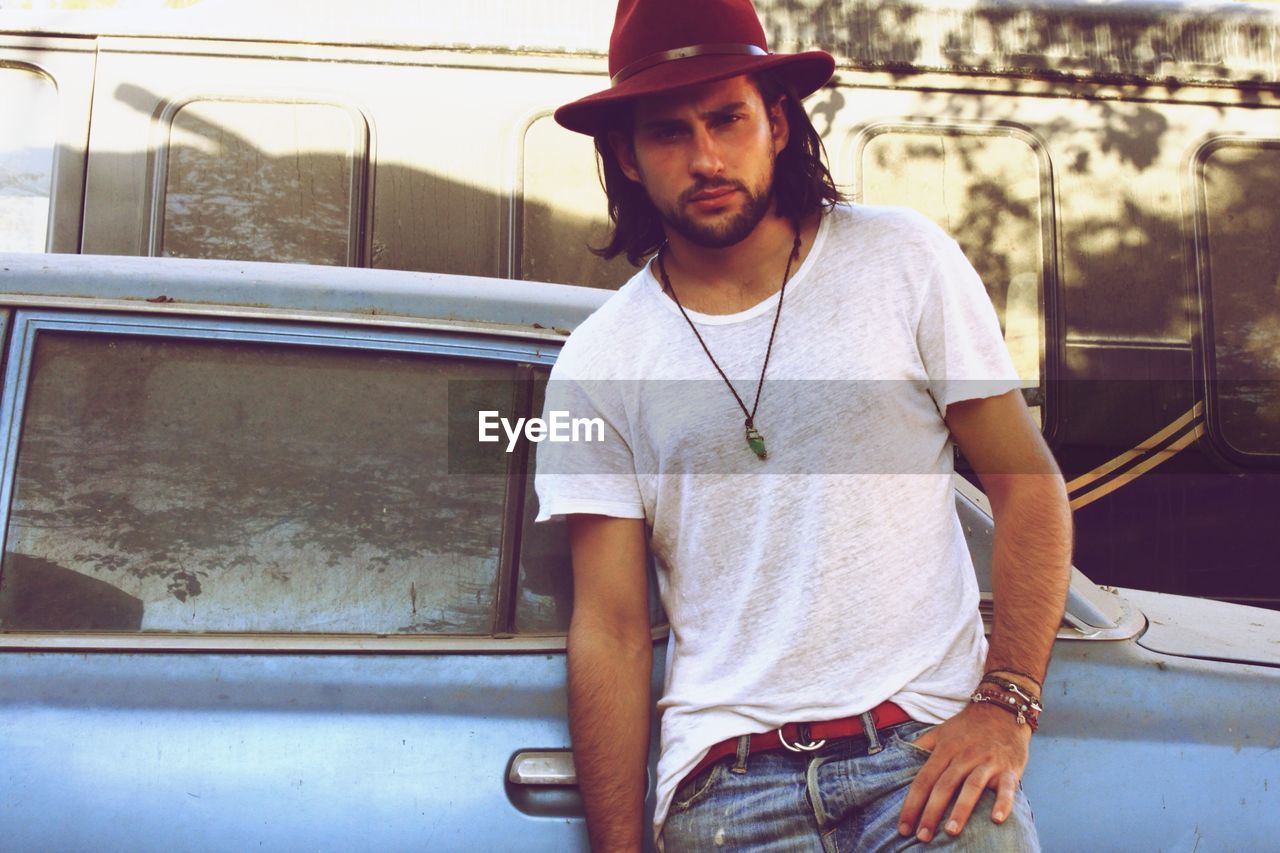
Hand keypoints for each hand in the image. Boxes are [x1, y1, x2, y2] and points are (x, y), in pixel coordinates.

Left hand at [897, 702, 1030, 841]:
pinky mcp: (1009, 768)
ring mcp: (987, 762)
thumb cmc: (968, 726)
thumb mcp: (941, 731)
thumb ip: (921, 746)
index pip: (923, 779)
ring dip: (961, 810)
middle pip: (944, 786)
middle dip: (931, 813)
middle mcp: (964, 756)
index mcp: (945, 750)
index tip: (903, 827)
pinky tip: (997, 820)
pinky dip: (1003, 803)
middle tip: (922, 837)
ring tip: (950, 832)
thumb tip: (898, 759)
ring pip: (971, 786)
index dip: (911, 804)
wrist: (1003, 710)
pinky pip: (1007, 787)